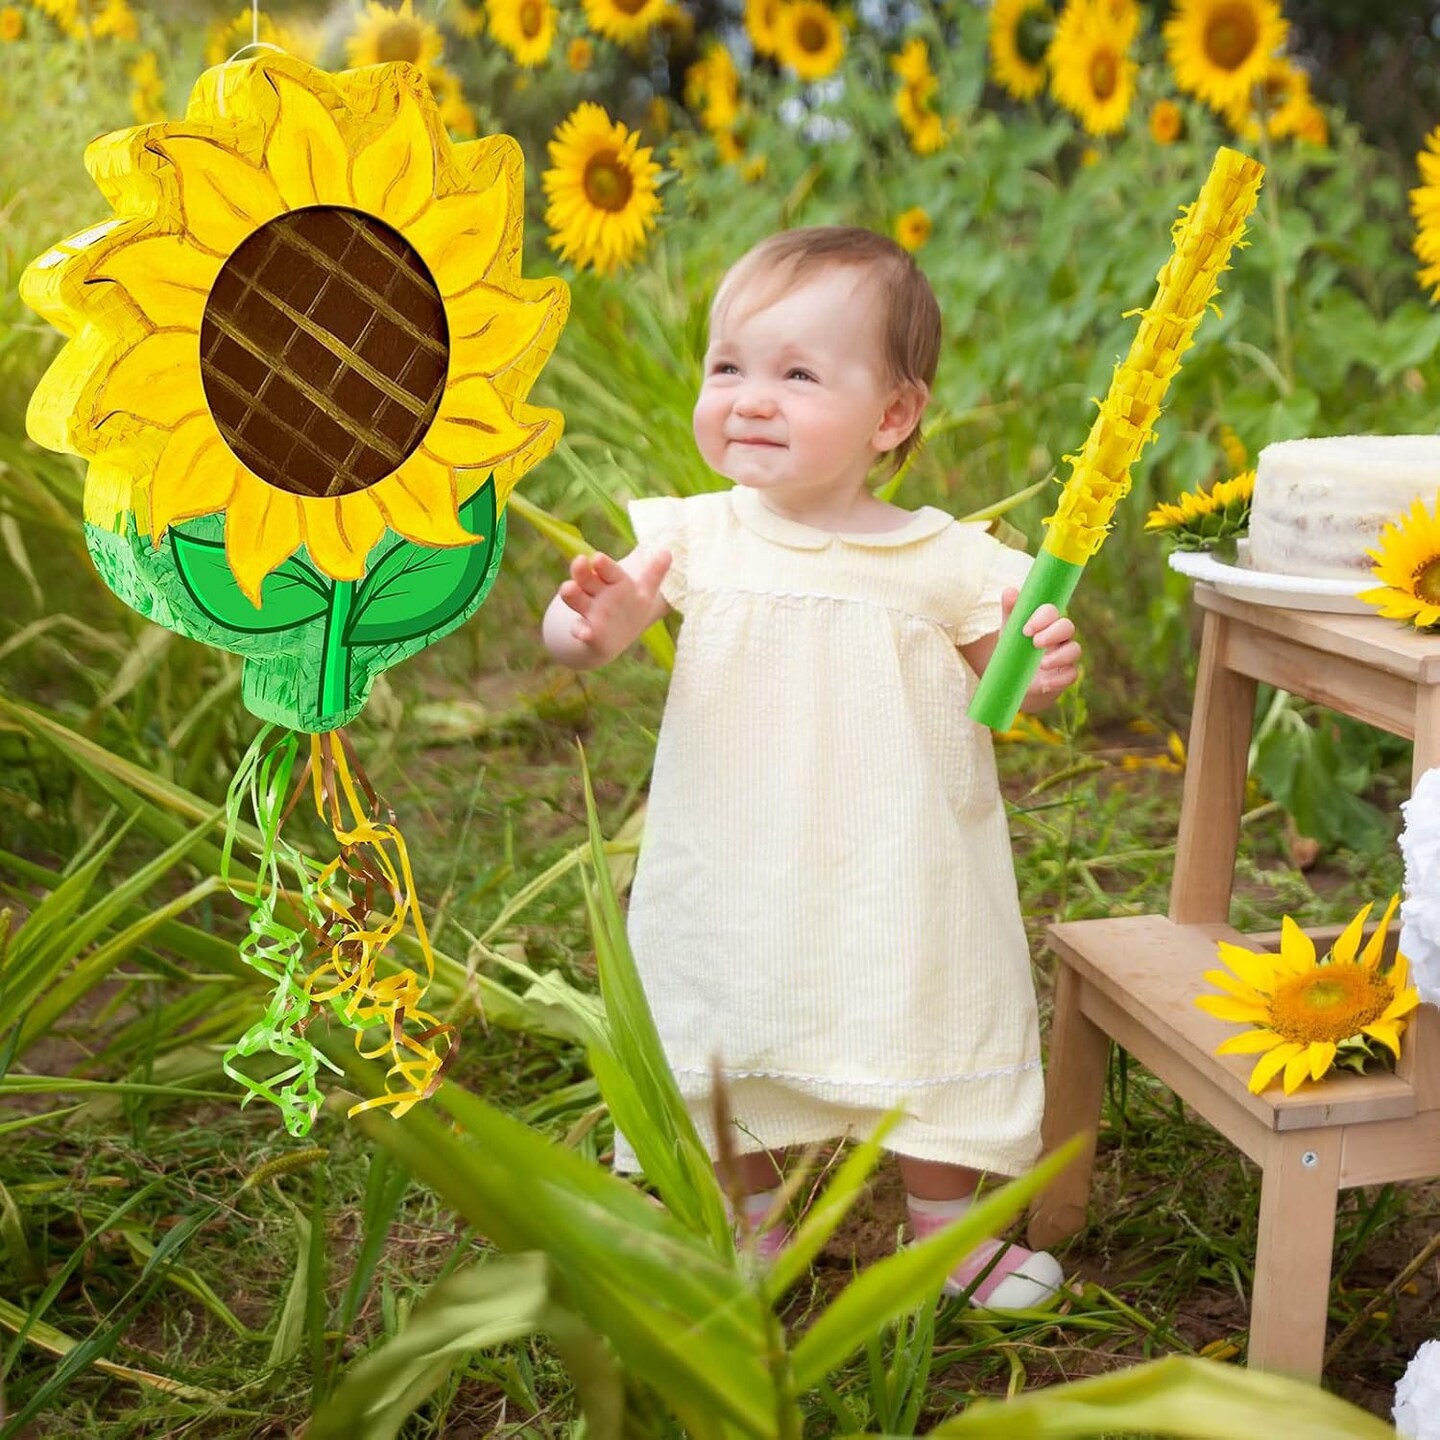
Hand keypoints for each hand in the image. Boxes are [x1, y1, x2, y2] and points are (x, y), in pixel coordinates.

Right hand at [559, 548, 671, 658]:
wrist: (614, 636)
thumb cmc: (630, 607)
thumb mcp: (645, 591)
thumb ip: (654, 573)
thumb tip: (668, 551)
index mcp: (614, 581)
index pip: (609, 570)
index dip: (604, 565)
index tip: (598, 558)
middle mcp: (598, 593)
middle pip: (587, 579)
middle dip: (582, 571)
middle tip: (579, 561)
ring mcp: (590, 612)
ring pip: (578, 599)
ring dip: (572, 594)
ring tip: (567, 588)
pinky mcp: (586, 632)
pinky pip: (580, 630)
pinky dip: (580, 632)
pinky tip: (584, 633)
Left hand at [1001, 589, 1080, 709]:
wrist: (1017, 680)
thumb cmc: (1016, 649)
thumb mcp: (1010, 632)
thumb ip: (1011, 612)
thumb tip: (1010, 591)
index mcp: (1046, 623)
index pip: (1052, 612)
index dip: (1043, 617)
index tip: (1026, 630)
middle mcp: (1060, 637)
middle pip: (1068, 627)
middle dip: (1053, 633)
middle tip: (1035, 642)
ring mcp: (1065, 656)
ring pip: (1075, 650)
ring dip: (1059, 656)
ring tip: (1042, 664)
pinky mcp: (1065, 675)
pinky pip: (1072, 674)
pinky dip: (1060, 679)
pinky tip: (1045, 684)